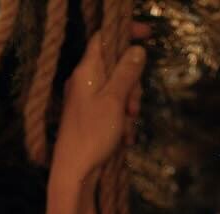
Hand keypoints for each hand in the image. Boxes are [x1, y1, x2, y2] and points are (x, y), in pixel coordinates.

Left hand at [51, 23, 151, 182]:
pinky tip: (124, 138)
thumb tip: (137, 50)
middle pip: (116, 66)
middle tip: (133, 106)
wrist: (72, 175)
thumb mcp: (114, 100)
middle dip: (132, 83)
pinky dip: (121, 121)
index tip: (147, 36)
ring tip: (127, 125)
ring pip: (117, 90)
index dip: (125, 32)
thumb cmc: (91, 136)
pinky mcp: (90, 119)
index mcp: (86, 71)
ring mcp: (86, 101)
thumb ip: (126, 73)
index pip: (104, 37)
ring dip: (129, 106)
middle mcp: (84, 83)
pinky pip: (112, 110)